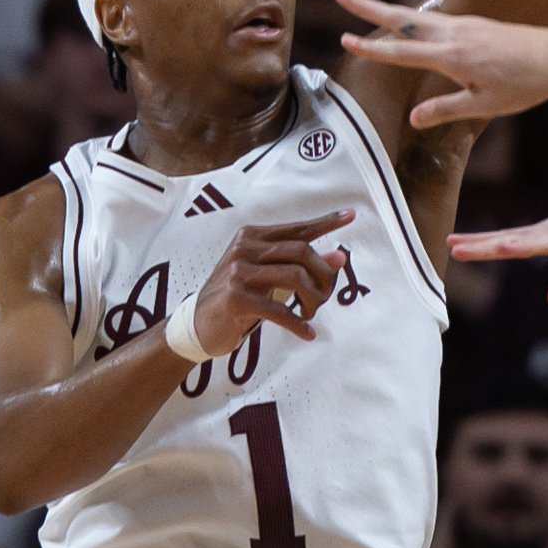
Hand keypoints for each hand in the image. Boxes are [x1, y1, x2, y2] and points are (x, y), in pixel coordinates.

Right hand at [191, 211, 353, 354]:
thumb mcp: (270, 278)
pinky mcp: (236, 297)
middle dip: (323, 275)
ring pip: (295, 277)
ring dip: (312, 299)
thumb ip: (302, 265)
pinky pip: (280, 309)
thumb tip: (339, 256)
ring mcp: (238, 271)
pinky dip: (299, 323)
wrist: (197, 325)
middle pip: (301, 252)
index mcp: (252, 236)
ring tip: (311, 313)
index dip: (326, 222)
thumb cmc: (238, 298)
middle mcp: (244, 247)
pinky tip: (306, 333)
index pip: (297, 228)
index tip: (350, 215)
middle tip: (325, 296)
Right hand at [334, 0, 547, 127]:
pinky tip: (405, 20)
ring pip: (416, 15)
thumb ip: (447, 110)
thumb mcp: (486, 106)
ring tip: (359, 2)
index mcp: (455, 56)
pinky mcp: (474, 23)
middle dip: (368, 5)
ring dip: (386, 8)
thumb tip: (413, 119)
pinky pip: (434, 19)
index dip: (372, 48)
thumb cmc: (526, 85)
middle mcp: (456, 33)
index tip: (344, 39)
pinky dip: (411, 16)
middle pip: (402, 18)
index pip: (403, 51)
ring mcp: (465, 24)